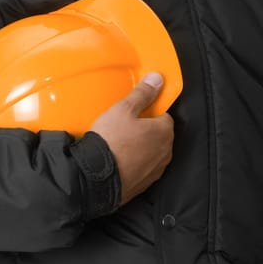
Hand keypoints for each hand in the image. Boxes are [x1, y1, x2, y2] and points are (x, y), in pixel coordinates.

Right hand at [89, 72, 173, 204]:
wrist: (96, 177)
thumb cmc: (111, 140)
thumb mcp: (123, 110)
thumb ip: (142, 94)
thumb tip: (158, 79)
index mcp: (164, 131)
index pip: (163, 116)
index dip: (148, 113)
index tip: (134, 114)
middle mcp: (166, 152)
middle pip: (159, 135)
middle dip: (146, 131)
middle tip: (124, 128)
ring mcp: (156, 170)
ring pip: (152, 153)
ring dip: (141, 149)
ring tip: (120, 145)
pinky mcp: (145, 184)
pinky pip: (143, 169)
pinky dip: (134, 164)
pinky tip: (119, 161)